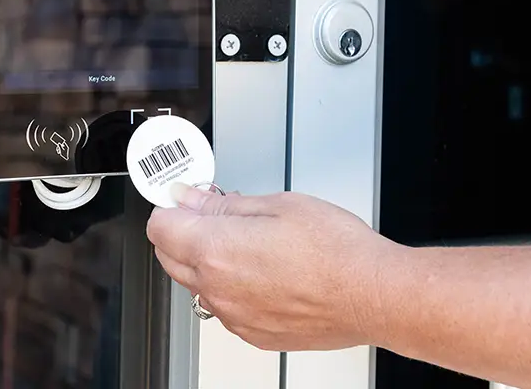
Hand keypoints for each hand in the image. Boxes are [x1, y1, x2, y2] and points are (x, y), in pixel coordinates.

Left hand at [146, 186, 391, 351]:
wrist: (371, 294)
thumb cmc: (335, 249)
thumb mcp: (277, 204)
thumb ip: (223, 204)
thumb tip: (190, 198)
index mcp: (216, 250)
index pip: (159, 227)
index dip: (170, 205)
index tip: (182, 196)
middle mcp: (217, 289)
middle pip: (169, 258)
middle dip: (182, 232)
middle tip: (213, 212)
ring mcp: (234, 317)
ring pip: (196, 284)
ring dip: (207, 261)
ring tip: (247, 240)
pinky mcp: (253, 334)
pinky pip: (224, 307)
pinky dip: (231, 287)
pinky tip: (262, 269)